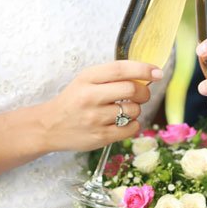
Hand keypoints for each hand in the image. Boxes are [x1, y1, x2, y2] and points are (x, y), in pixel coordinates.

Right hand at [41, 60, 162, 151]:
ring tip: (126, 109)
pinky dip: (133, 124)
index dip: (143, 69)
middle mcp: (91, 97)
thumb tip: (145, 75)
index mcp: (88, 77)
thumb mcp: (86, 80)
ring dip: (136, 109)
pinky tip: (124, 122)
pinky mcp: (99, 138)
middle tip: (142, 93)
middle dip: (144, 91)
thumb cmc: (73, 99)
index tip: (157, 72)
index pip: (121, 69)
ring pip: (132, 110)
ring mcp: (95, 119)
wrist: (49, 126)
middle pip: (131, 90)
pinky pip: (129, 129)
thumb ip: (111, 76)